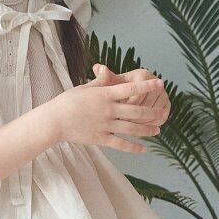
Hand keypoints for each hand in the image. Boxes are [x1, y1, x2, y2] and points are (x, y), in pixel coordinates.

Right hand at [45, 75, 167, 153]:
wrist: (54, 121)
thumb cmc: (67, 102)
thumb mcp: (84, 88)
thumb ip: (100, 82)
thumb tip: (106, 69)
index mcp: (105, 94)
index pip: (131, 88)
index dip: (147, 85)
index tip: (160, 83)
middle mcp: (108, 109)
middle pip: (137, 111)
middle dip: (152, 112)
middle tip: (163, 112)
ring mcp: (106, 125)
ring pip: (132, 128)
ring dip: (147, 130)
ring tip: (158, 130)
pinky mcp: (101, 138)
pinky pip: (121, 144)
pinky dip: (134, 147)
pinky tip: (144, 149)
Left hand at [91, 60, 169, 126]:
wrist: (126, 94)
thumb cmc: (115, 90)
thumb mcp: (108, 84)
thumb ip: (103, 77)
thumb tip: (98, 67)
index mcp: (142, 75)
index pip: (136, 93)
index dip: (126, 105)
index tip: (116, 113)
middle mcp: (156, 82)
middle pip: (147, 104)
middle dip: (134, 116)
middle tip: (122, 123)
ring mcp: (163, 94)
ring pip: (154, 113)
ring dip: (142, 122)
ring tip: (129, 128)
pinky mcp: (166, 105)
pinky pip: (161, 118)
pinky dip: (151, 125)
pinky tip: (140, 130)